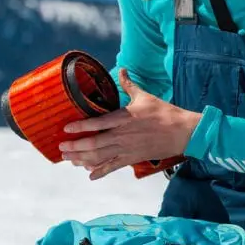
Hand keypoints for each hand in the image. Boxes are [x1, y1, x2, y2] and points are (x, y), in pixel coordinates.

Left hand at [58, 69, 200, 179]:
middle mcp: (122, 135)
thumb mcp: (144, 96)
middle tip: (62, 148)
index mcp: (123, 118)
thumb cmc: (164, 112)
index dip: (80, 126)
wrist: (183, 132)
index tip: (66, 128)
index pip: (97, 123)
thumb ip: (129, 84)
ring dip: (83, 159)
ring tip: (70, 160)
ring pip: (100, 157)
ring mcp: (126, 149)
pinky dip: (101, 172)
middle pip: (93, 144)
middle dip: (75, 147)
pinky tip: (90, 175)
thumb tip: (122, 69)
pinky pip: (113, 167)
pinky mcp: (132, 158)